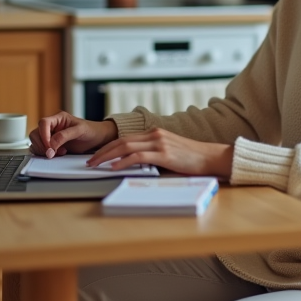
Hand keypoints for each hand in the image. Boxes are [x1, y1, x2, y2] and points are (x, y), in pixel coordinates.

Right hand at [29, 112, 116, 157]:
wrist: (96, 139)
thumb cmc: (90, 130)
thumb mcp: (80, 131)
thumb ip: (64, 136)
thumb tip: (51, 144)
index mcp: (58, 118)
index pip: (43, 123)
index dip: (44, 135)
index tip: (50, 146)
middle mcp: (52, 126)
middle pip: (35, 133)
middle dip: (42, 145)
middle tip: (53, 153)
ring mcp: (50, 136)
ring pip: (36, 142)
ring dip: (43, 150)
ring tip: (59, 152)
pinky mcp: (51, 145)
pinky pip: (39, 149)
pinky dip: (44, 154)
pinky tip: (57, 154)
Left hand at [87, 127, 233, 177]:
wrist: (210, 157)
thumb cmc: (191, 158)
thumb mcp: (169, 152)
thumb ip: (153, 154)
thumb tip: (134, 164)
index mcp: (155, 133)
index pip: (125, 138)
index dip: (108, 147)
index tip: (97, 155)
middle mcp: (155, 135)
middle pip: (121, 141)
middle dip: (102, 151)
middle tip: (89, 161)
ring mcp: (159, 143)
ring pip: (126, 147)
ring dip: (107, 156)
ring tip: (95, 164)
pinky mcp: (164, 154)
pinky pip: (138, 157)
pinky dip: (123, 162)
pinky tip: (114, 167)